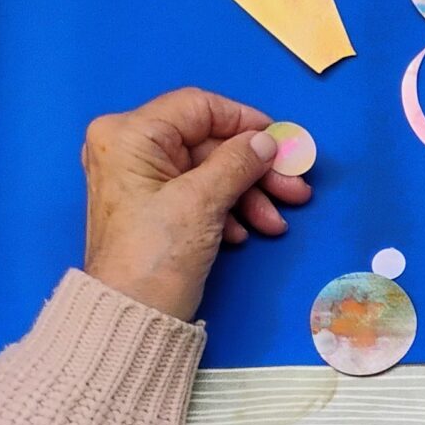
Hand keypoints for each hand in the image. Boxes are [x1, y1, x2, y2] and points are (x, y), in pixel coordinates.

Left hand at [81, 88, 313, 320]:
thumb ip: (238, 163)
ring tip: (276, 223)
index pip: (197, 108)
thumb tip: (267, 140)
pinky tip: (245, 232)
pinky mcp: (153, 206)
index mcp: (129, 134)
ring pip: (209, 171)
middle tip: (295, 189)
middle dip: (254, 168)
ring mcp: (141, 178)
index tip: (283, 141)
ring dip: (248, 193)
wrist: (129, 316)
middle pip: (208, 143)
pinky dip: (227, 209)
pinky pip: (198, 193)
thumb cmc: (155, 256)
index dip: (245, 122)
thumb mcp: (202, 203)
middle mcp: (129, 148)